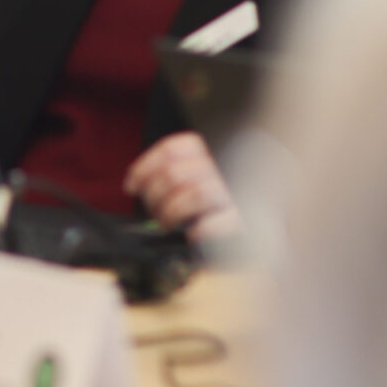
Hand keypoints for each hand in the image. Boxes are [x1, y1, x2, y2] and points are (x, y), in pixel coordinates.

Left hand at [124, 131, 241, 241]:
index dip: (145, 166)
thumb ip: (175, 176)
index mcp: (213, 155)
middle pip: (175, 172)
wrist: (255, 238)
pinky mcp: (246, 221)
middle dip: (153, 195)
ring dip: (170, 213)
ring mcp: (238, 195)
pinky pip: (216, 223)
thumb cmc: (215, 212)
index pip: (174, 148)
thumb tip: (136, 181)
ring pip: (194, 195)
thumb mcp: (193, 186)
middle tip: (154, 211)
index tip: (132, 186)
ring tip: (167, 224)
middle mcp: (226, 170)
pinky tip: (194, 234)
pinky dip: (198, 231)